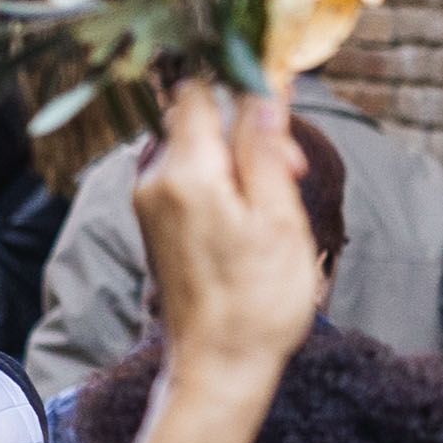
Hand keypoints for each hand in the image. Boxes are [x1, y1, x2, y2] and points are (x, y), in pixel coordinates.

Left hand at [130, 79, 324, 381]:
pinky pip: (190, 177)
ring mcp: (149, 201)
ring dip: (241, 157)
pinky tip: (255, 214)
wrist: (218, 364)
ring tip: (280, 201)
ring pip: (198, 147)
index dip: (239, 78)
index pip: (196, 88)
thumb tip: (264, 87)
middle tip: (293, 171)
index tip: (281, 89)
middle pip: (199, 116)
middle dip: (249, 127)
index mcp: (183, 171)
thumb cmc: (258, 298)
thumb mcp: (278, 216)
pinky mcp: (155, 221)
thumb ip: (264, 147)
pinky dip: (224, 181)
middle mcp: (153, 178)